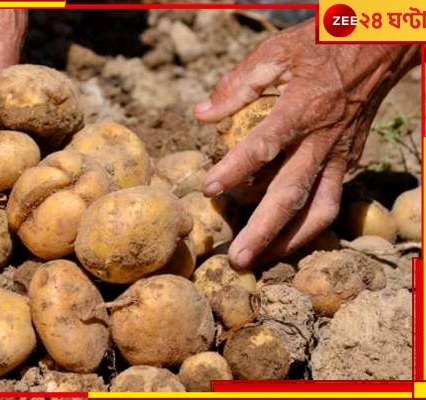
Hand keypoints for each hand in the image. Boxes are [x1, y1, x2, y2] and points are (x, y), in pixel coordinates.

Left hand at [194, 19, 419, 269]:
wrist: (378, 47)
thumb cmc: (320, 47)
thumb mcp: (276, 51)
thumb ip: (237, 84)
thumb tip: (201, 115)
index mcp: (301, 108)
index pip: (264, 145)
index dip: (235, 170)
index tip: (208, 189)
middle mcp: (322, 139)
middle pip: (292, 193)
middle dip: (263, 230)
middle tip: (238, 258)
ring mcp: (339, 155)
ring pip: (318, 209)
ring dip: (290, 240)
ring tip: (260, 259)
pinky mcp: (349, 163)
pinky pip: (332, 202)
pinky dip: (310, 225)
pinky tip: (286, 238)